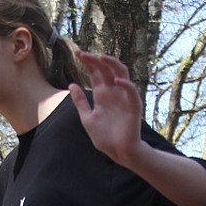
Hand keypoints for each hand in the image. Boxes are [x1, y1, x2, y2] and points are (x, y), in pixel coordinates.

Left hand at [69, 51, 142, 166]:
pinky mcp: (133, 106)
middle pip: (106, 69)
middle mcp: (113, 92)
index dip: (88, 62)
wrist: (119, 152)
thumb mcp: (87, 118)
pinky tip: (116, 81)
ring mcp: (124, 97)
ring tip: (101, 58)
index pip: (95, 73)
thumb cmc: (105, 137)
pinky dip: (126, 85)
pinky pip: (132, 92)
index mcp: (102, 94)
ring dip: (112, 64)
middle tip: (83, 54)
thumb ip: (80, 102)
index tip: (77, 53)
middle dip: (95, 60)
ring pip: (121, 73)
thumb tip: (71, 84)